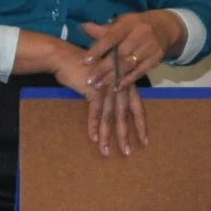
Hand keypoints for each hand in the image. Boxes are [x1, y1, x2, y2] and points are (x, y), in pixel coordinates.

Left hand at [82, 10, 180, 84]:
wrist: (164, 27)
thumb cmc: (135, 26)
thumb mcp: (121, 23)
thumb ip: (103, 29)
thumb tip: (84, 28)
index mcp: (129, 23)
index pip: (112, 37)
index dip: (98, 49)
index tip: (86, 61)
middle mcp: (141, 34)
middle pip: (120, 54)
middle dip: (104, 68)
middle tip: (90, 80)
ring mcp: (150, 47)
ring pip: (129, 64)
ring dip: (113, 77)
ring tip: (99, 86)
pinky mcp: (157, 58)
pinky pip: (140, 71)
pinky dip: (128, 80)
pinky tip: (116, 87)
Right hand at [82, 12, 179, 153]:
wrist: (66, 57)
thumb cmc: (85, 69)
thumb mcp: (103, 80)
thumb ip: (111, 93)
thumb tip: (115, 110)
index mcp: (126, 84)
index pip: (137, 109)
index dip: (141, 126)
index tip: (144, 141)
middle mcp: (120, 87)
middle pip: (124, 117)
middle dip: (125, 136)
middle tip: (127, 153)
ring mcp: (108, 88)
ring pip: (109, 117)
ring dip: (107, 136)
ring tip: (107, 152)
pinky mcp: (95, 90)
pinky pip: (95, 112)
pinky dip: (93, 126)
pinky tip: (93, 138)